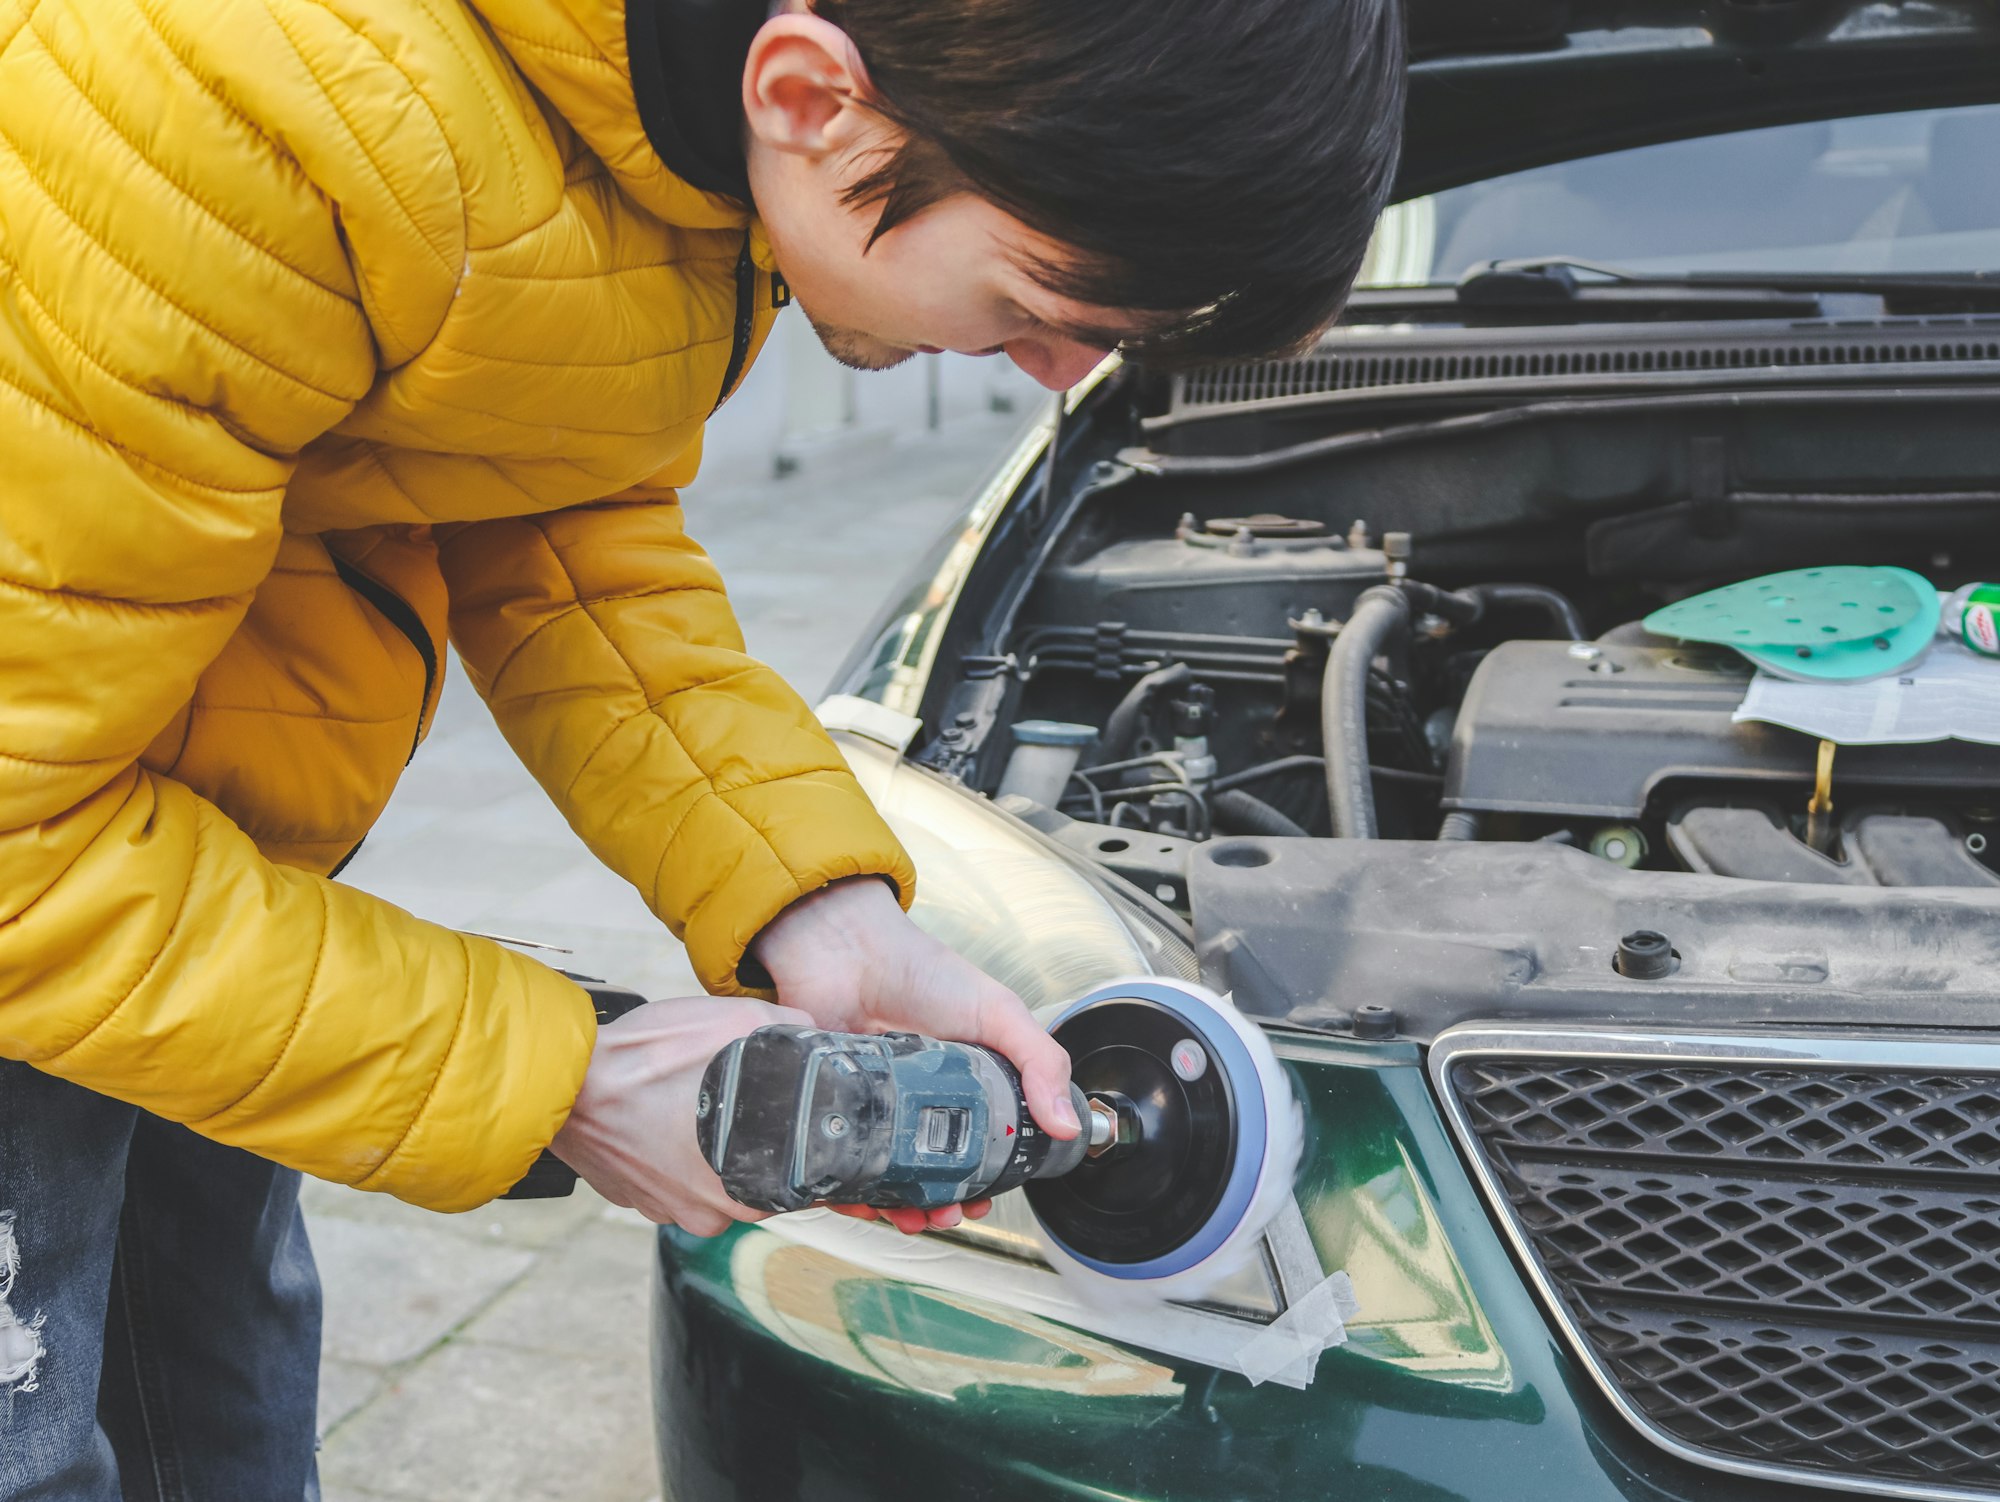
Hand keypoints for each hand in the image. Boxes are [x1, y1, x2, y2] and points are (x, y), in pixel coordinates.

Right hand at [550, 994, 813, 1235]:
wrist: (560, 1080)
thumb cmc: (643, 1058)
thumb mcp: (734, 1022)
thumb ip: (787, 1030)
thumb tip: (819, 1033)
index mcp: (743, 1189)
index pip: (801, 1182)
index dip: (808, 1145)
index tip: (804, 1117)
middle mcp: (707, 1214)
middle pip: (757, 1180)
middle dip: (758, 1139)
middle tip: (746, 1097)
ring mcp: (666, 1210)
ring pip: (711, 1178)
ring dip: (712, 1145)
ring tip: (696, 1099)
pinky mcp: (634, 1198)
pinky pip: (672, 1176)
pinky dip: (674, 1148)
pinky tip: (665, 1112)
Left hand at [752, 877, 1078, 1234]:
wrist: (848, 947)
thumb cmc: (921, 970)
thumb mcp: (997, 1012)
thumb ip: (1039, 1062)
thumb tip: (1067, 1125)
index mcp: (961, 1086)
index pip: (978, 1147)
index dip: (984, 1181)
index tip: (986, 1201)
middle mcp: (915, 1103)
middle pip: (929, 1172)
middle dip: (941, 1204)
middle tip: (948, 1215)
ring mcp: (872, 1109)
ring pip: (885, 1177)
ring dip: (900, 1207)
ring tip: (912, 1216)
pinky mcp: (831, 1109)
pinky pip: (840, 1162)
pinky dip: (851, 1191)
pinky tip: (865, 1201)